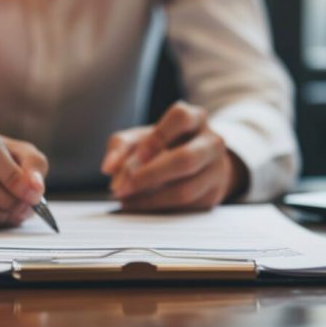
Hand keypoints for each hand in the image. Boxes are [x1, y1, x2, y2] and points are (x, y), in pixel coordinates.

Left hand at [101, 102, 247, 211]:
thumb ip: (121, 146)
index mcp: (195, 118)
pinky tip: (139, 205)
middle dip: (149, 176)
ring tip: (125, 199)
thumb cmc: (167, 145)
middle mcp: (212, 142)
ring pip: (185, 190)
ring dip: (150, 199)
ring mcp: (217, 170)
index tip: (135, 157)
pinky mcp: (213, 195)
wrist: (202, 163)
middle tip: (121, 188)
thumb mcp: (143, 137)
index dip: (157, 138)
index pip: (180, 118)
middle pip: (185, 159)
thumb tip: (108, 168)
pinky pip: (184, 208)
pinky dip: (157, 208)